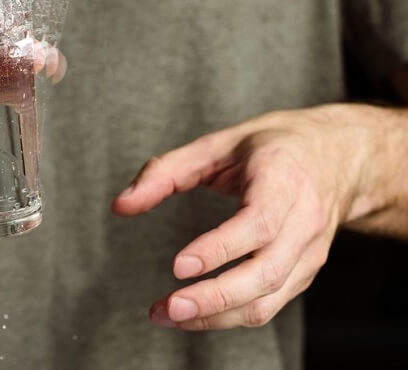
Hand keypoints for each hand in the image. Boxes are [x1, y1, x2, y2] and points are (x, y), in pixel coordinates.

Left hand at [112, 105, 375, 329]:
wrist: (340, 157)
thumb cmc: (274, 147)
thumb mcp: (217, 144)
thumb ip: (165, 172)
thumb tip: (121, 205)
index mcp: (283, 179)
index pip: (258, 223)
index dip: (220, 248)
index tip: (180, 266)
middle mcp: (304, 220)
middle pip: (265, 272)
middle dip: (215, 297)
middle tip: (168, 307)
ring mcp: (310, 251)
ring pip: (268, 299)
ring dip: (217, 316)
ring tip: (167, 315)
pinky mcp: (304, 272)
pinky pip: (269, 304)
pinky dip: (229, 316)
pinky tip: (193, 314)